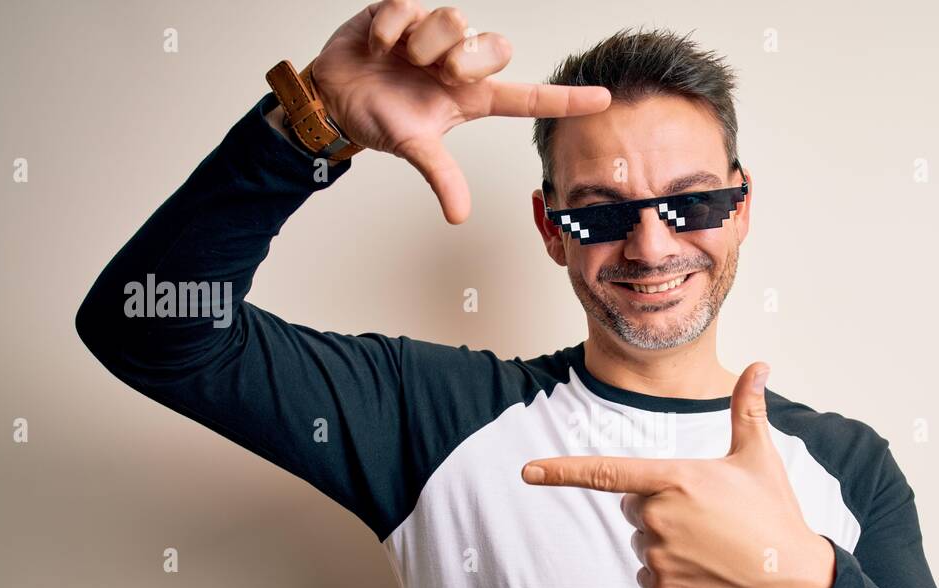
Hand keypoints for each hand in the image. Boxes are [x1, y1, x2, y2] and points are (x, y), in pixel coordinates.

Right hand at [309, 1, 610, 222]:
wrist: (334, 96)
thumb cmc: (382, 118)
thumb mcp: (414, 148)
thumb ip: (440, 176)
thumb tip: (458, 216)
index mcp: (471, 97)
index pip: (528, 98)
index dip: (565, 99)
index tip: (603, 99)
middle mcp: (459, 62)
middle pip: (495, 47)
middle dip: (464, 61)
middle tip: (435, 73)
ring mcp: (434, 33)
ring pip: (454, 22)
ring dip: (421, 46)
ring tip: (399, 60)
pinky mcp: (405, 10)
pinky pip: (409, 8)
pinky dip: (389, 31)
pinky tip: (379, 47)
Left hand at [521, 364, 837, 587]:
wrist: (792, 579)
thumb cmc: (773, 513)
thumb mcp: (758, 457)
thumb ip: (747, 409)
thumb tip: (760, 365)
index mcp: (674, 478)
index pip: (604, 472)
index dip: (560, 471)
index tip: (527, 472)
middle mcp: (658, 517)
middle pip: (632, 506)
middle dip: (658, 507)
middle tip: (705, 515)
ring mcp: (659, 556)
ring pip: (641, 541)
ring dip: (666, 541)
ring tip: (711, 545)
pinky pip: (647, 575)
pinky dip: (670, 574)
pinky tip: (705, 570)